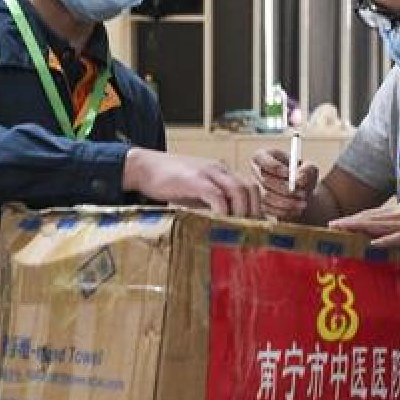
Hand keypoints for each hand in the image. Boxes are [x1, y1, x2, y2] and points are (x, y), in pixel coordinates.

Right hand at [123, 148, 260, 217]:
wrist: (143, 167)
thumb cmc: (170, 182)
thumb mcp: (197, 191)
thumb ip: (212, 202)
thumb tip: (227, 224)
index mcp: (222, 172)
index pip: (250, 187)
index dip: (256, 207)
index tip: (255, 227)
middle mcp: (220, 169)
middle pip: (250, 188)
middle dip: (254, 212)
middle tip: (249, 232)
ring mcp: (207, 172)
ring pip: (238, 190)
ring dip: (241, 213)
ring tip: (236, 230)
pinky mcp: (194, 180)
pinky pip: (216, 195)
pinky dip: (222, 211)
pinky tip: (219, 223)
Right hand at [251, 148, 318, 221]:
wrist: (301, 192)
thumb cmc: (303, 175)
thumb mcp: (309, 168)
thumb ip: (307, 170)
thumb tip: (298, 179)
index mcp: (263, 156)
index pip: (262, 159)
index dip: (276, 168)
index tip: (291, 175)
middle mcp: (255, 172)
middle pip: (265, 180)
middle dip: (285, 189)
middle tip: (302, 193)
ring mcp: (254, 190)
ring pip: (267, 197)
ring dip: (287, 202)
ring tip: (303, 203)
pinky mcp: (258, 205)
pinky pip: (267, 209)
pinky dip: (284, 211)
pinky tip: (297, 210)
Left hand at [329, 203, 399, 254]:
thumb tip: (392, 233)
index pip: (374, 213)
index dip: (356, 217)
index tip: (340, 221)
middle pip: (371, 217)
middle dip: (350, 221)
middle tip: (331, 225)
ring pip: (378, 225)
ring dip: (358, 227)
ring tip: (342, 230)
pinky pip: (397, 238)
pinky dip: (383, 241)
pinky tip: (370, 244)